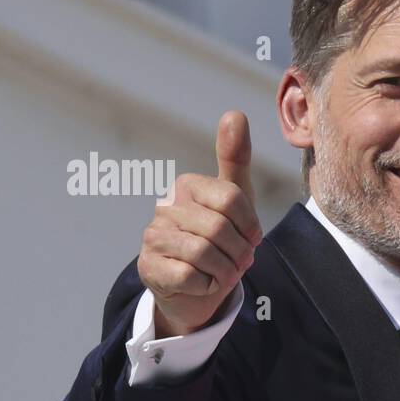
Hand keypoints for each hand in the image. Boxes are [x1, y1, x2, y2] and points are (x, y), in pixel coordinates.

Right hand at [137, 111, 263, 336]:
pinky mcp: (148, 267)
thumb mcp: (236, 199)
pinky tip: (203, 282)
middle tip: (240, 261)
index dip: (250, 225)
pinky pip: (189, 276)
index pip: (232, 199)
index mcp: (187, 185)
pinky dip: (207, 285)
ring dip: (225, 271)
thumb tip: (235, 113)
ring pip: (204, 253)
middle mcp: (165, 206)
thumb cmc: (221, 238)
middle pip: (219, 228)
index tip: (251, 238)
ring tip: (225, 272)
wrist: (198, 286)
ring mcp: (152, 236)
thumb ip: (236, 159)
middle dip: (239, 252)